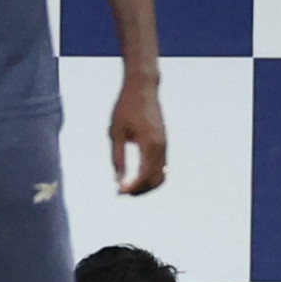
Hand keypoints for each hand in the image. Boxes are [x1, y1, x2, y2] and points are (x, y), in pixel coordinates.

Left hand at [111, 76, 166, 194]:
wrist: (142, 88)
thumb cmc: (126, 108)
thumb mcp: (116, 133)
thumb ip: (117, 158)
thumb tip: (117, 180)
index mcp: (149, 144)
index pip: (144, 175)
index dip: (132, 188)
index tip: (119, 192)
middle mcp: (161, 147)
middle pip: (156, 180)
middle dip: (140, 190)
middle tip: (122, 192)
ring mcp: (165, 145)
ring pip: (161, 175)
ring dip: (147, 185)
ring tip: (129, 188)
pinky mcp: (164, 143)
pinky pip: (162, 166)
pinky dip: (151, 176)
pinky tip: (137, 177)